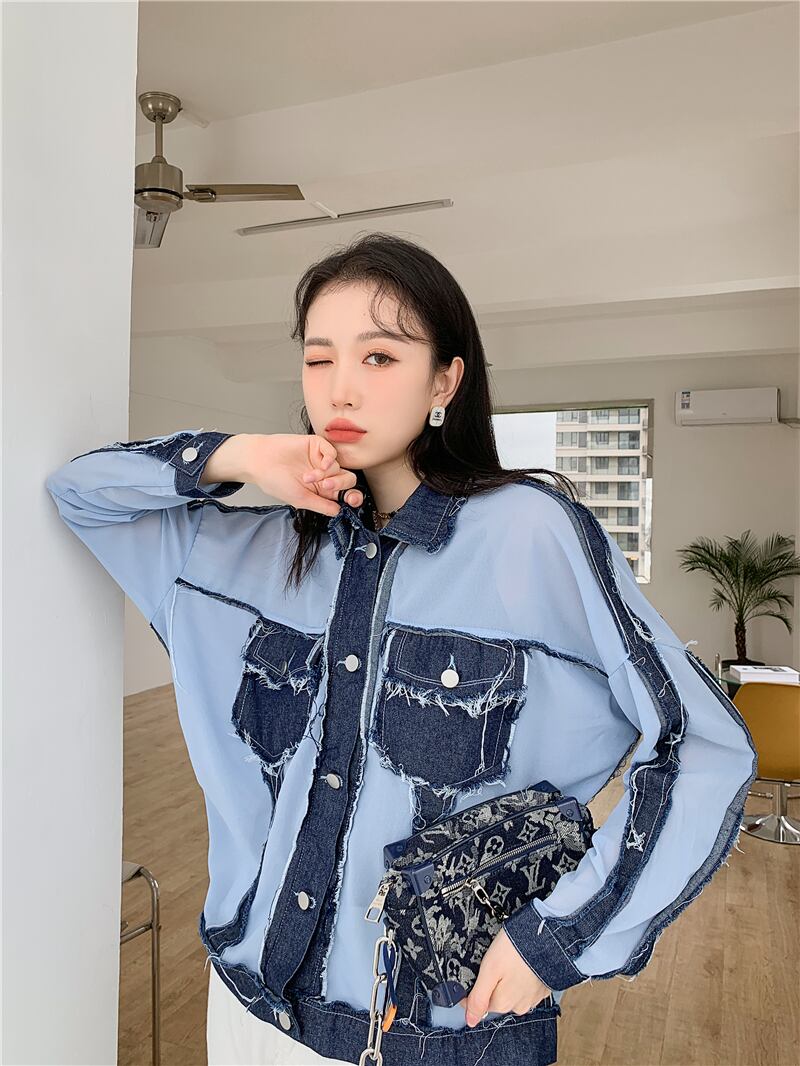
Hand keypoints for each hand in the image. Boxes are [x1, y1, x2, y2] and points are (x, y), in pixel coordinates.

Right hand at [242, 433, 364, 517]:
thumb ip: (321, 505)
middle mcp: (324, 476)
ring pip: (339, 468)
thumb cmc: (275, 482)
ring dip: (326, 474)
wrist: (260, 462)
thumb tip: (340, 512)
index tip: (352, 500)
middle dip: (341, 484)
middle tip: (325, 485)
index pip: (345, 495)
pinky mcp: (317, 446)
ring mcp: (321, 460)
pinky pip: (333, 452)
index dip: (353, 498)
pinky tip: (321, 464)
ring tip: (308, 476)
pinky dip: (330, 459)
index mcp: (322, 491)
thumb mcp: (301, 499)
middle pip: (347, 480)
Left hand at [462, 926, 551, 1026]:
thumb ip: (478, 998)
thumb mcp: (489, 970)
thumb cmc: (516, 950)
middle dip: (495, 981)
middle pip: (497, 997)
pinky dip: (522, 976)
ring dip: (509, 978)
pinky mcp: (542, 988)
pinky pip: (526, 986)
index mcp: (503, 1004)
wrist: (546, 937)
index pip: (481, 1003)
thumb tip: (470, 1021)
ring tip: (511, 959)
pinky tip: (522, 962)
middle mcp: (519, 1006)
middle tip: (498, 960)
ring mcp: (533, 998)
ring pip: (512, 991)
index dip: (476, 986)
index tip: (481, 968)